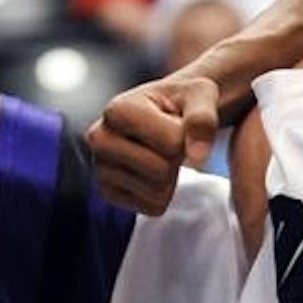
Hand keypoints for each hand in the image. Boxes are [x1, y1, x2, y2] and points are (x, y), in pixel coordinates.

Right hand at [86, 75, 218, 213]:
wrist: (166, 111)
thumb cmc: (183, 99)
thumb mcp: (201, 95)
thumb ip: (202, 120)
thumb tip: (198, 158)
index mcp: (118, 109)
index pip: (173, 143)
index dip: (187, 136)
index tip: (178, 122)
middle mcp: (99, 138)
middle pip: (162, 171)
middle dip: (177, 158)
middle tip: (171, 141)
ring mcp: (99, 168)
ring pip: (157, 191)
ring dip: (172, 176)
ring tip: (162, 152)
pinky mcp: (107, 192)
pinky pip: (153, 207)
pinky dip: (164, 193)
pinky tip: (154, 169)